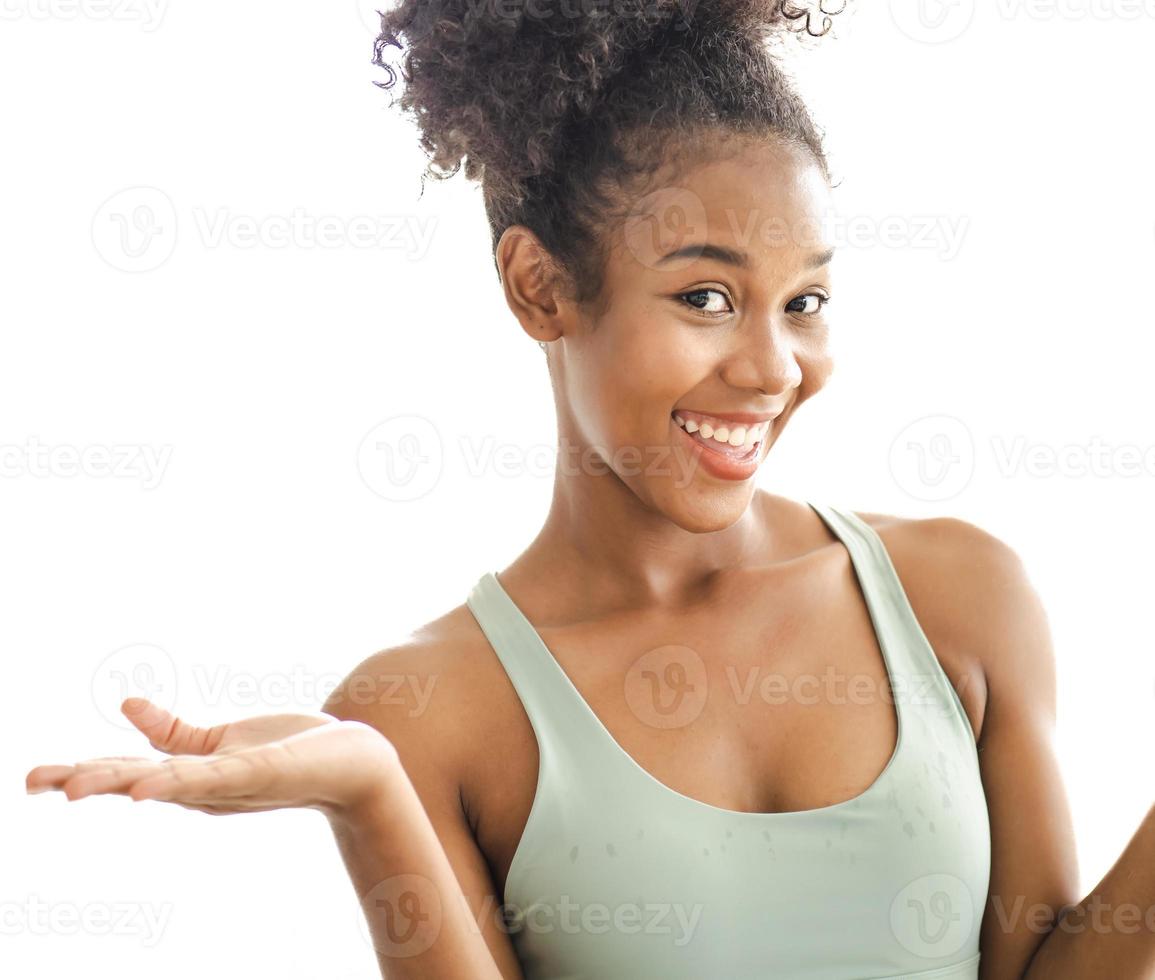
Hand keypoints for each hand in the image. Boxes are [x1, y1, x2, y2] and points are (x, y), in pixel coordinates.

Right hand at [25, 697, 399, 818]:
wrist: (355, 761)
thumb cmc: (292, 750)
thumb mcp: (224, 740)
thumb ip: (174, 731)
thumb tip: (124, 705)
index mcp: (190, 778)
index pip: (125, 774)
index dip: (79, 773)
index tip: (33, 779)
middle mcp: (202, 788)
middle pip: (132, 781)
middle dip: (82, 781)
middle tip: (31, 780)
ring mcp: (228, 782)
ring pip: (163, 783)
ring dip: (118, 783)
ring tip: (72, 787)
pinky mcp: (257, 772)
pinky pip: (212, 778)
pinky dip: (176, 783)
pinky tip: (144, 790)